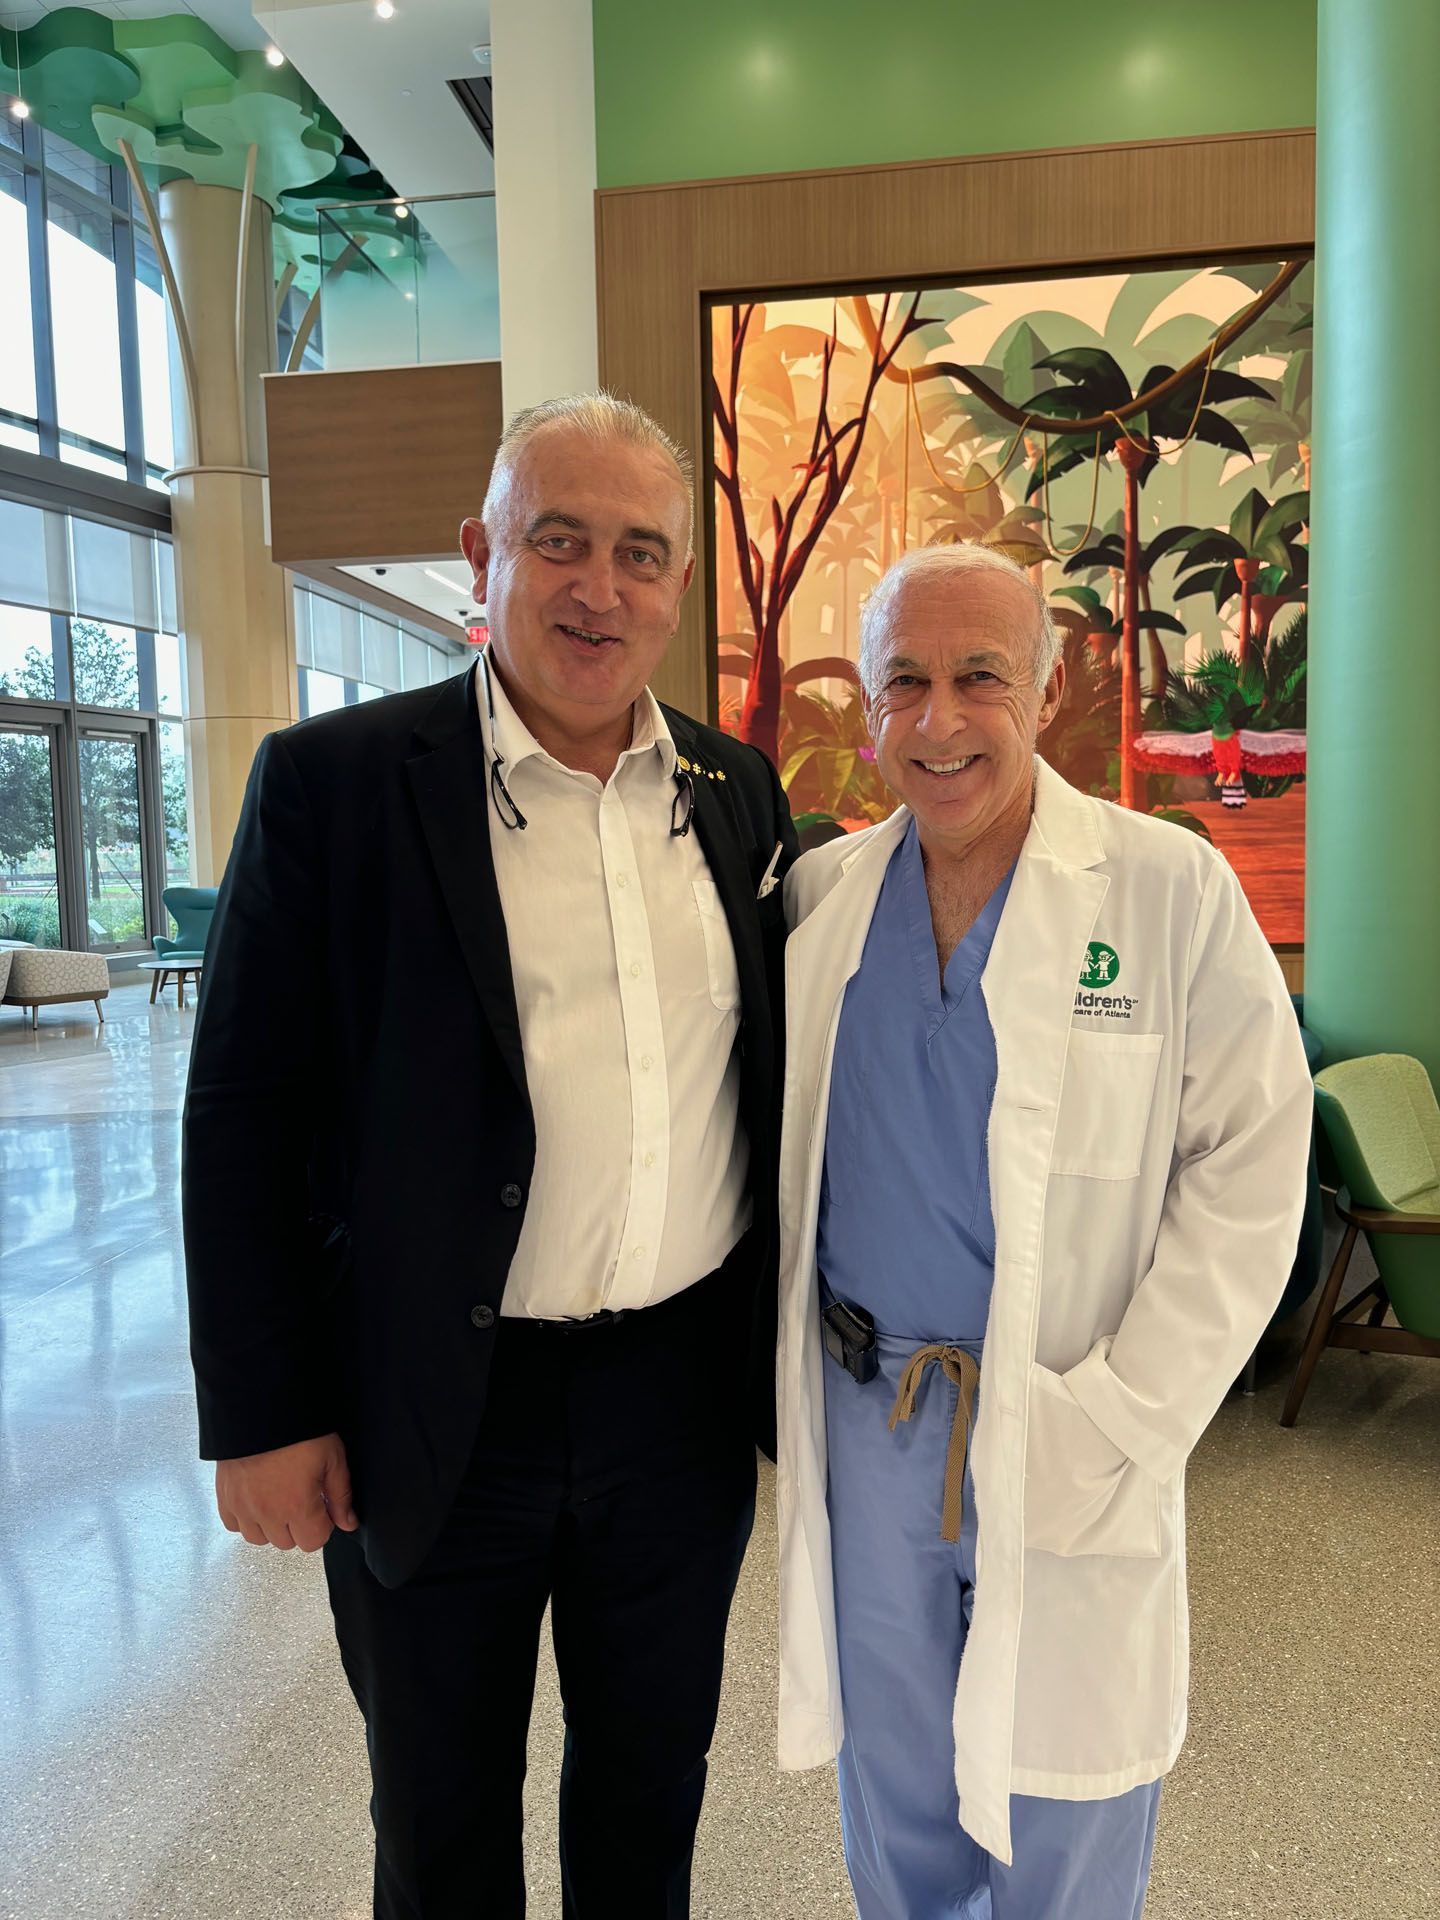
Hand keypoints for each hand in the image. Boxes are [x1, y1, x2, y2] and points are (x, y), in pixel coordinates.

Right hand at [215, 1432, 357, 1551]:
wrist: (260, 1406)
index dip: (322, 1524)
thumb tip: (348, 1522)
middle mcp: (267, 1513)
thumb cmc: (298, 1429)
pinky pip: (234, 1525)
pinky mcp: (225, 1497)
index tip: (321, 1506)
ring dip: (271, 1525)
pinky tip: (258, 1498)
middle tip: (302, 1497)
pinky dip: (246, 1518)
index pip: (313, 1542)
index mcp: (297, 1506)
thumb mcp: (332, 1458)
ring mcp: (242, 1507)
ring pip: (259, 1539)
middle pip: (287, 1542)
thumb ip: (341, 1495)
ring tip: (279, 1498)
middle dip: (299, 1525)